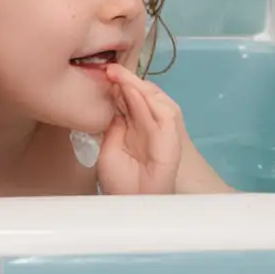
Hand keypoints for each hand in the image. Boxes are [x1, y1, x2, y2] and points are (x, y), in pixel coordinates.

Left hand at [94, 64, 183, 195]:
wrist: (130, 204)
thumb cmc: (120, 183)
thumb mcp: (108, 149)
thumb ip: (113, 128)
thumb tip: (111, 106)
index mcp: (135, 130)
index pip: (130, 101)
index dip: (119, 87)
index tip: (104, 74)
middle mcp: (149, 128)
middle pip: (142, 98)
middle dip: (128, 81)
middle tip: (111, 69)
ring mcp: (161, 134)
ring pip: (156, 103)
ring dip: (140, 88)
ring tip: (123, 78)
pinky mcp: (170, 143)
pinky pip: (166, 117)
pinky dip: (153, 104)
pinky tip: (138, 94)